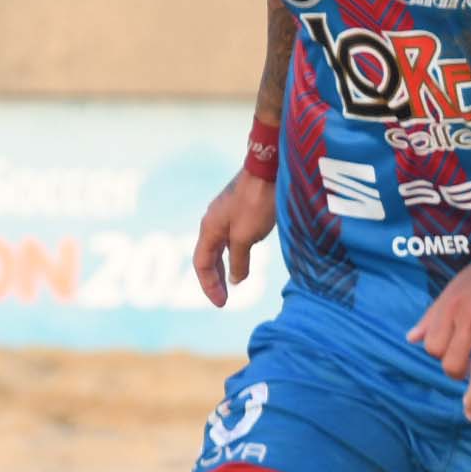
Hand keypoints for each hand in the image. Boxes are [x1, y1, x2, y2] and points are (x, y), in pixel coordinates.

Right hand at [192, 171, 278, 307]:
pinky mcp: (239, 208)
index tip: (221, 303)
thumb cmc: (256, 202)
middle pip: (208, 256)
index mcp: (209, 228)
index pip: (201, 264)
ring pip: (220, 246)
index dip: (209, 285)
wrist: (269, 168)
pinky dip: (235, 252)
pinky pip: (231, 236)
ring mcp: (225, 213)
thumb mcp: (246, 237)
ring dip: (225, 266)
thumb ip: (238, 260)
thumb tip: (235, 280)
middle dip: (214, 279)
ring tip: (234, 282)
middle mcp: (213, 221)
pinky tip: (245, 256)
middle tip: (224, 299)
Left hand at [407, 250, 470, 422]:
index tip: (449, 354)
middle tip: (464, 367)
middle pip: (450, 363)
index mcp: (450, 307)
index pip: (433, 347)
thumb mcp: (454, 287)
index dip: (439, 355)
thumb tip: (412, 339)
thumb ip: (433, 315)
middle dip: (455, 371)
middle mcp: (469, 319)